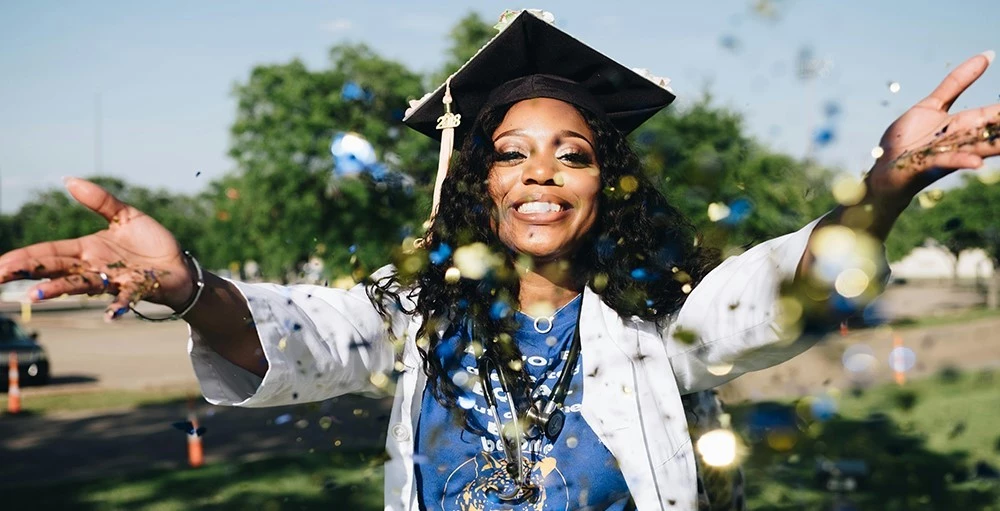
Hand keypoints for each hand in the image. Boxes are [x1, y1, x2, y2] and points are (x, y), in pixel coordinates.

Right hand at [0, 178, 193, 320]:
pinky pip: (126, 298)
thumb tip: (68, 180)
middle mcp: (95, 267)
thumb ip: (100, 201)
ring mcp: (114, 279)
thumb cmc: (151, 243)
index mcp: (87, 249)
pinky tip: (111, 315)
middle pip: (56, 269)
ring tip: (36, 295)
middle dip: (28, 273)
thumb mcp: (126, 216)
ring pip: (82, 285)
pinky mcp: (137, 288)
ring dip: (60, 289)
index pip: (48, 252)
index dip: (24, 258)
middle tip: (0, 278)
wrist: (180, 265)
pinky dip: (118, 306)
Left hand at [867, 51, 999, 210]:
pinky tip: (977, 163)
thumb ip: (956, 83)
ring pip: (977, 149)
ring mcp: (947, 153)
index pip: (994, 114)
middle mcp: (961, 140)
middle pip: (992, 132)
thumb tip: (987, 55)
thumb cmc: (907, 138)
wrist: (885, 168)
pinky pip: (947, 163)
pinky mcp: (928, 164)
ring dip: (996, 146)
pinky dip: (962, 161)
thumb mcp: (931, 105)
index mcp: (964, 124)